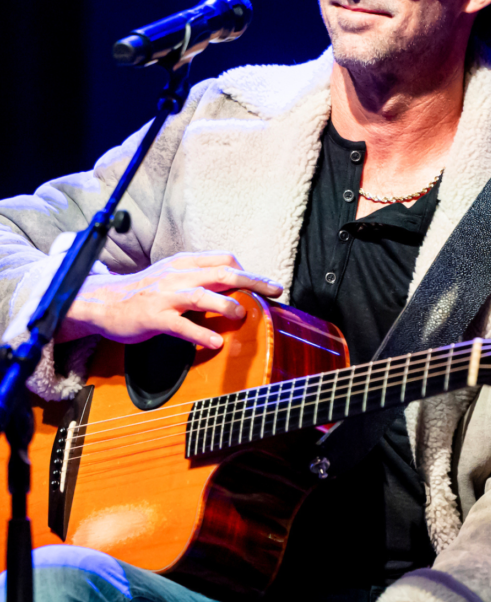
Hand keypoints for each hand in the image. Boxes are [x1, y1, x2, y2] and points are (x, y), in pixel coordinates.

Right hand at [56, 251, 282, 349]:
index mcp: (184, 263)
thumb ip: (200, 277)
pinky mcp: (153, 317)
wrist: (103, 302)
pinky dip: (199, 334)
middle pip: (222, 272)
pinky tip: (215, 343)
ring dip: (227, 304)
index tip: (264, 284)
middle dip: (253, 281)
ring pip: (202, 295)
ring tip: (243, 315)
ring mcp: (165, 295)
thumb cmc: (145, 291)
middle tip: (275, 291)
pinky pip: (180, 325)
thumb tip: (235, 284)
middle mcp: (177, 274)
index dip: (248, 270)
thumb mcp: (174, 275)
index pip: (224, 258)